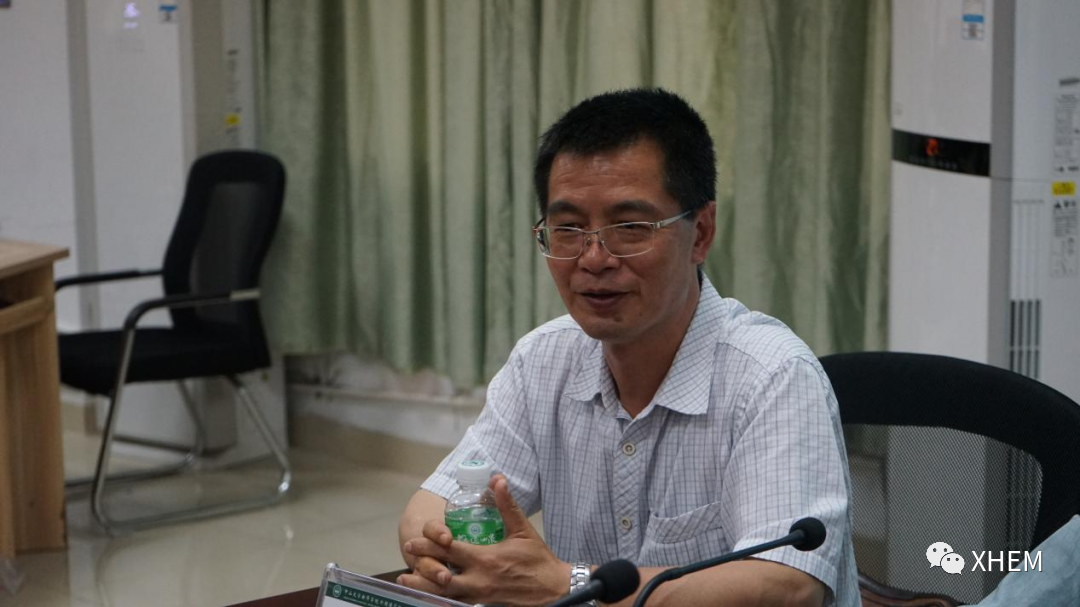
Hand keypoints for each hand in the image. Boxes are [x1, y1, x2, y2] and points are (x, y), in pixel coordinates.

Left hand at [398, 474, 569, 606]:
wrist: (554, 589)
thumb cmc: (538, 559)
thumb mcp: (523, 529)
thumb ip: (507, 505)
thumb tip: (497, 479)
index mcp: (486, 558)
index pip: (450, 550)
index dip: (430, 544)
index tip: (415, 538)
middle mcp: (479, 579)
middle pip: (441, 573)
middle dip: (421, 563)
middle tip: (407, 554)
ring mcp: (481, 595)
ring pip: (446, 593)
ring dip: (425, 586)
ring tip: (407, 579)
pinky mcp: (485, 603)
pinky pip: (458, 602)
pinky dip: (442, 597)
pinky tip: (431, 593)